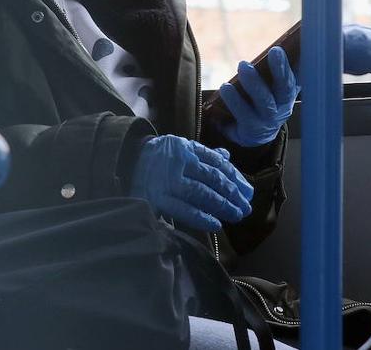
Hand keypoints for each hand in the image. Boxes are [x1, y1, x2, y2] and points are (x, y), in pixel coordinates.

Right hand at [129, 135, 253, 231]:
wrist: (123, 162)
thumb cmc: (158, 158)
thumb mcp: (180, 149)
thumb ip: (203, 155)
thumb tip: (227, 158)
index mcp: (186, 148)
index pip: (216, 163)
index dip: (235, 177)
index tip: (248, 191)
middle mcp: (178, 162)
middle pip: (212, 178)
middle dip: (233, 194)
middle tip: (246, 207)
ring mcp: (167, 181)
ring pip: (201, 194)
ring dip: (222, 206)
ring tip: (237, 215)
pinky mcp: (157, 198)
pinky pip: (184, 209)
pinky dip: (202, 217)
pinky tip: (216, 223)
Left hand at [217, 46, 299, 146]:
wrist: (255, 134)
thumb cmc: (262, 100)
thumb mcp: (270, 86)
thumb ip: (275, 69)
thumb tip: (277, 43)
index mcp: (290, 92)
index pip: (299, 76)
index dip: (301, 63)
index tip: (297, 47)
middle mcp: (283, 106)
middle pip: (285, 87)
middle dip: (281, 69)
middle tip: (275, 51)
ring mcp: (268, 119)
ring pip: (264, 100)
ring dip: (254, 82)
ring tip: (243, 65)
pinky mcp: (252, 129)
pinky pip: (243, 114)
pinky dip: (234, 100)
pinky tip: (225, 87)